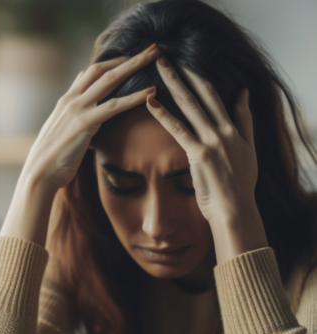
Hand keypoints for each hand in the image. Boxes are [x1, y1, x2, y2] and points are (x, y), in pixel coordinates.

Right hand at [21, 44, 159, 192]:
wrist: (39, 173)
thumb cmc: (52, 160)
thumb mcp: (61, 136)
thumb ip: (73, 124)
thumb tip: (86, 126)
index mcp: (65, 102)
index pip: (88, 74)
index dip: (110, 64)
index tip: (128, 60)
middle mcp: (70, 100)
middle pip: (101, 69)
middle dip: (127, 58)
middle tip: (149, 49)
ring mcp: (76, 109)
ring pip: (110, 80)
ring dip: (134, 66)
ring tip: (155, 57)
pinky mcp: (84, 123)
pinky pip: (114, 106)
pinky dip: (134, 97)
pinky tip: (151, 93)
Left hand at [145, 56, 257, 224]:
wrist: (234, 209)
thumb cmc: (239, 186)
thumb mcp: (248, 149)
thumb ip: (245, 120)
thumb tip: (244, 93)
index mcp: (233, 129)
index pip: (214, 96)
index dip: (198, 78)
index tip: (185, 64)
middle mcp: (222, 130)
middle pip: (200, 94)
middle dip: (182, 74)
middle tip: (164, 57)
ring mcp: (211, 141)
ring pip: (189, 106)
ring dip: (173, 84)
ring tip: (158, 68)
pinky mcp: (199, 154)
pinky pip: (178, 129)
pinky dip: (163, 114)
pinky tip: (151, 102)